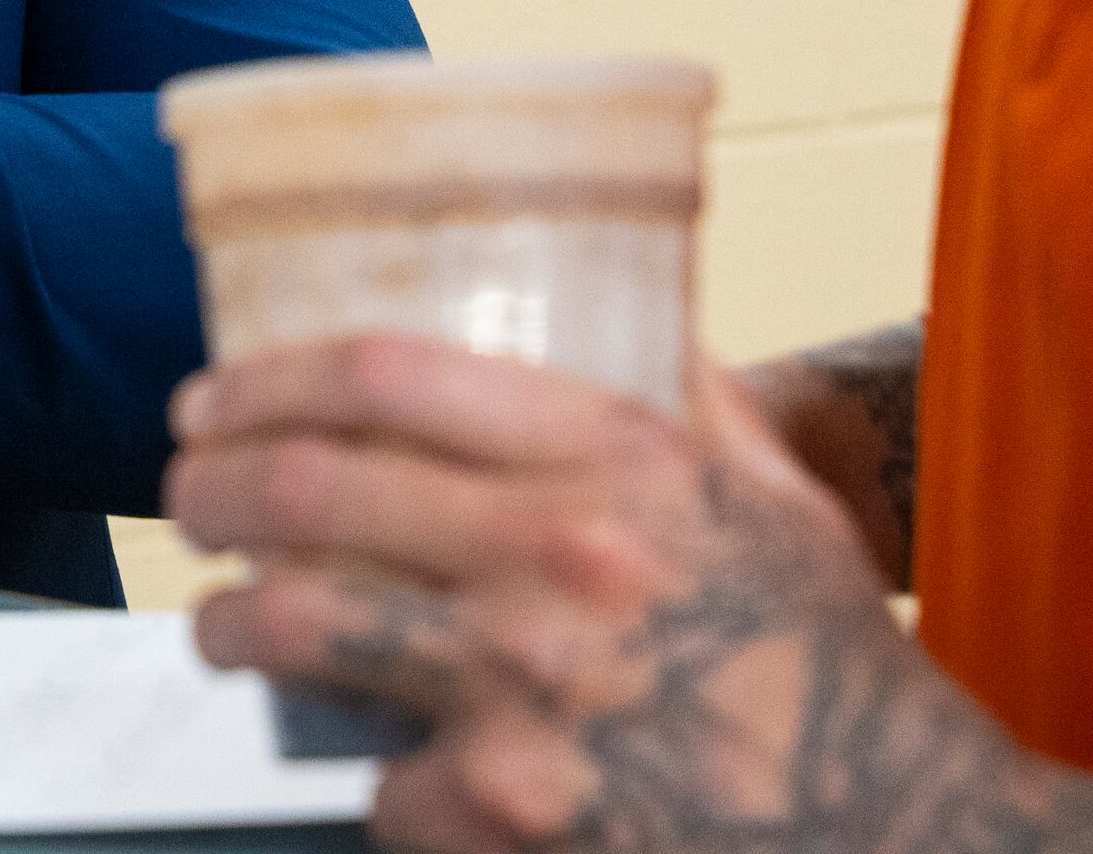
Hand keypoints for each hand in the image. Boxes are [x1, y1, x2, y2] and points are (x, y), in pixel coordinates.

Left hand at [171, 337, 1030, 851]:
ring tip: (223, 621)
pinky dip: (372, 779)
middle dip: (213, 484)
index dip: (270, 375)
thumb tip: (618, 293)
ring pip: (299, 625)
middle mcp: (559, 561)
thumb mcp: (774, 503)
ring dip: (230, 620)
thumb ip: (686, 396)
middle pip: (310, 487)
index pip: (385, 375)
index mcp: (621, 463)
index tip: (219, 392)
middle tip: (189, 491)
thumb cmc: (831, 671)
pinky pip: (380, 783)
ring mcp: (522, 694)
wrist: (903, 843)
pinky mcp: (503, 817)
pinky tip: (382, 768)